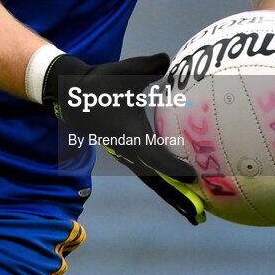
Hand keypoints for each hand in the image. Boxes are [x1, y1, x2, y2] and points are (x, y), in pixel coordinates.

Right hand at [41, 52, 205, 224]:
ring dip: (171, 195)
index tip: (193, 176)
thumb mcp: (125, 71)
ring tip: (193, 213)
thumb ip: (147, 66)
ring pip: (152, 180)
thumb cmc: (102, 82)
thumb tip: (167, 59)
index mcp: (129, 134)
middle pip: (156, 180)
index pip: (154, 156)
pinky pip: (148, 172)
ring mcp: (127, 154)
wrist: (76, 95)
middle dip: (176, 198)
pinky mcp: (127, 153)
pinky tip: (178, 186)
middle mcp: (129, 150)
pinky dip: (163, 183)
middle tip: (198, 216)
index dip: (173, 167)